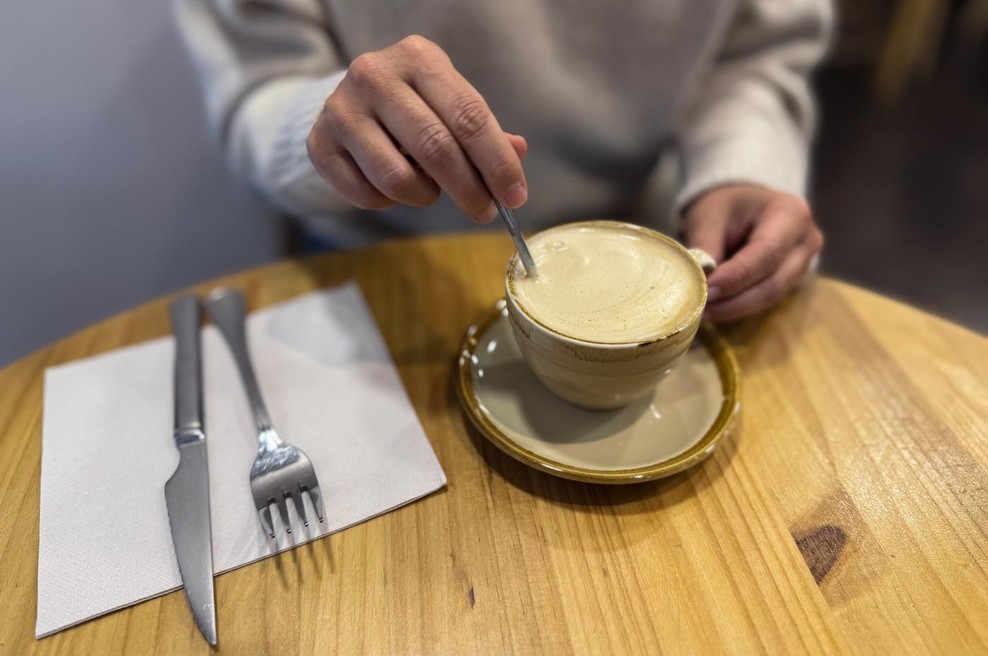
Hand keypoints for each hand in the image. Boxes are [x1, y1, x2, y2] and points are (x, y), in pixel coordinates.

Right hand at [306, 35, 527, 222]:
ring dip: (425, 196)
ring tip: (429, 189)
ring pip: (398, 178)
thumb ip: (481, 130)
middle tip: (484, 212)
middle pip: (435, 148)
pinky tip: (393, 186)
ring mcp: (342, 109)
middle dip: (469, 190)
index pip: (469, 115)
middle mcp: (375, 75)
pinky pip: (367, 194)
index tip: (515, 195)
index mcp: (418, 57)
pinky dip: (389, 202)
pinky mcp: (319, 143)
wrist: (349, 103)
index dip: (497, 162)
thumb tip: (517, 152)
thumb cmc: (412, 106)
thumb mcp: (449, 103)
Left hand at [682, 184, 823, 321]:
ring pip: (771, 296)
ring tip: (702, 310)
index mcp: (791, 213)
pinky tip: (714, 308)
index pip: (766, 253)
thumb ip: (706, 249)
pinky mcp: (792, 279)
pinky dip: (739, 307)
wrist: (739, 206)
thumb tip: (700, 285)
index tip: (706, 291)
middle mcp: (805, 240)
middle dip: (735, 300)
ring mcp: (803, 262)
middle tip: (700, 307)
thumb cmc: (724, 207)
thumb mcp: (708, 218)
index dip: (736, 277)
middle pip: (774, 281)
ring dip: (735, 308)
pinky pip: (766, 299)